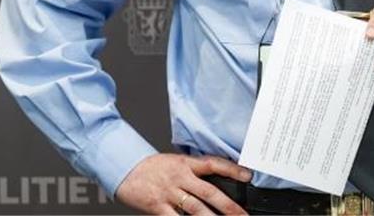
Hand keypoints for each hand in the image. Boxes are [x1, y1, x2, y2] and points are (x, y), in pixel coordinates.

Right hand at [116, 153, 252, 214]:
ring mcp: (169, 192)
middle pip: (209, 191)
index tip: (248, 176)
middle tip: (243, 214)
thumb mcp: (175, 162)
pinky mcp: (157, 206)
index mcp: (186, 164)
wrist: (125, 168)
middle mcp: (180, 177)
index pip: (214, 163)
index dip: (232, 169)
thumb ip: (194, 171)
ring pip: (196, 208)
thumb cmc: (152, 167)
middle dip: (229, 206)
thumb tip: (216, 180)